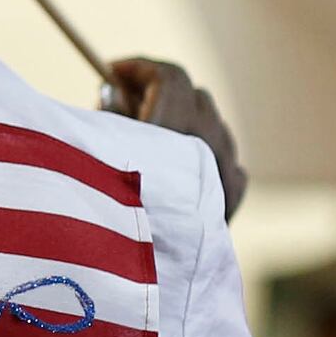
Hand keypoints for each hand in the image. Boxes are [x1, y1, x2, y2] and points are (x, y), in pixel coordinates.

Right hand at [103, 57, 245, 216]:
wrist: (152, 268)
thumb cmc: (114, 204)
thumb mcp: (101, 149)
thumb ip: (111, 112)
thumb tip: (116, 93)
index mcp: (177, 125)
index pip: (168, 76)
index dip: (138, 67)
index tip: (112, 70)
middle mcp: (210, 139)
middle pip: (192, 95)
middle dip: (159, 90)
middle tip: (125, 99)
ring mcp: (227, 164)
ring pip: (211, 124)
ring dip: (183, 119)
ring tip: (150, 135)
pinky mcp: (235, 191)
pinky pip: (224, 155)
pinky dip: (203, 150)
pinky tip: (180, 165)